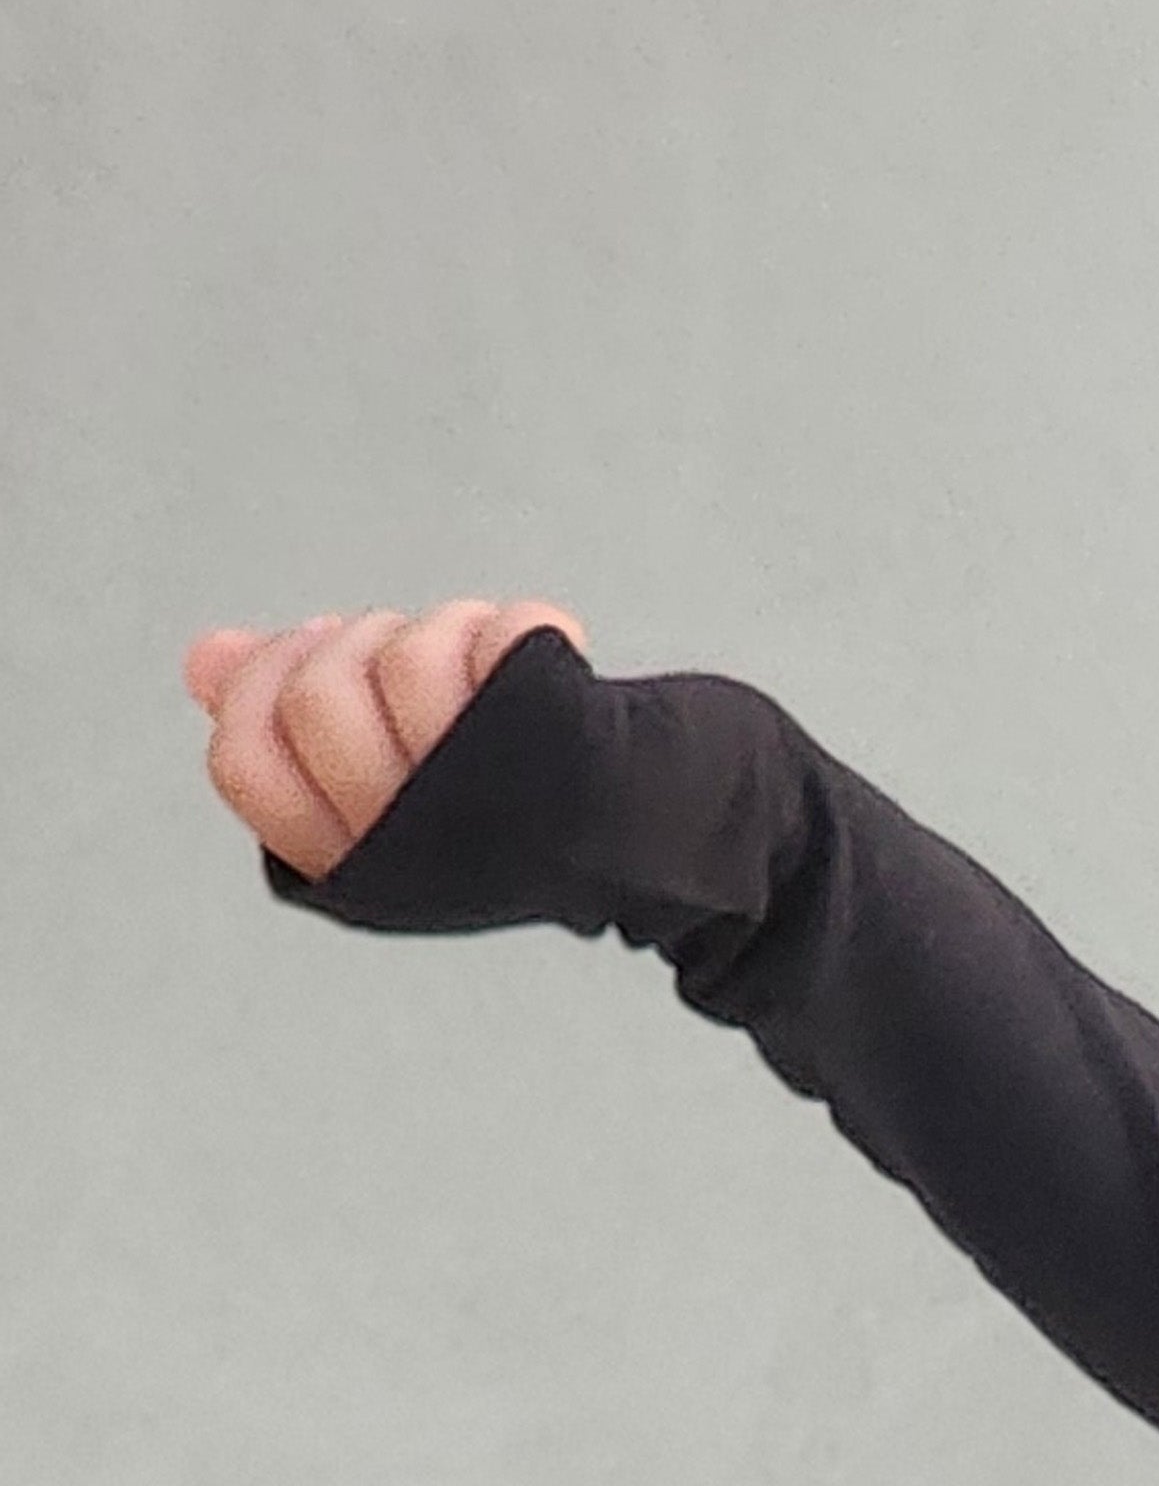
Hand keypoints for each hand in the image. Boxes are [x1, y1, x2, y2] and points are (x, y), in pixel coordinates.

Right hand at [182, 599, 587, 881]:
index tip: (311, 657)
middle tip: (393, 668)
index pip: (241, 759)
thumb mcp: (369, 774)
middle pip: (315, 696)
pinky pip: (507, 634)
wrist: (624, 831)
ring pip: (408, 655)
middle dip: (348, 647)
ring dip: (436, 635)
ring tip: (468, 675)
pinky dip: (516, 627)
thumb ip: (281, 719)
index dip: (258, 687)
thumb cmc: (484, 801)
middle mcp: (404, 841)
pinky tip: (526, 661)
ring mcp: (484, 796)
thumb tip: (207, 658)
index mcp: (346, 858)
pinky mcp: (564, 746)